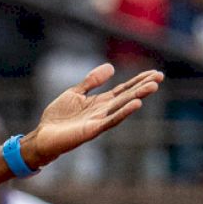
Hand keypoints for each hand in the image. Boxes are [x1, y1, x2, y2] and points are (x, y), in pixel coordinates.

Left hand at [25, 64, 162, 166]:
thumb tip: (111, 67)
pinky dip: (123, 112)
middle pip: (126, 96)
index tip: (154, 73)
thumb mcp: (75, 93)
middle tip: (160, 77)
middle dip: (142, 87)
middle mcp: (103, 111)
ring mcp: (99, 121)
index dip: (138, 81)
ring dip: (137, 97)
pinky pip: (111, 120)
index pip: (123, 90)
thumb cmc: (58, 117)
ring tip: (153, 87)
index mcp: (100, 102)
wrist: (42, 136)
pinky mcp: (92, 130)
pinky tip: (136, 104)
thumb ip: (91, 82)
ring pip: (122, 107)